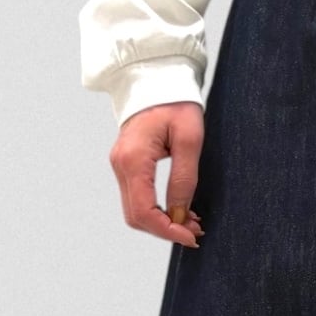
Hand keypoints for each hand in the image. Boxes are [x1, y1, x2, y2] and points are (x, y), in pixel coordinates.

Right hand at [109, 103, 207, 246]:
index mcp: (133, 160)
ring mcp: (120, 165)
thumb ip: (183, 179)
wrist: (157, 78)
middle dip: (165, 230)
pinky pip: (137, 197)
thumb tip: (180, 214)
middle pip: (136, 216)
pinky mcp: (127, 164)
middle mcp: (121, 165)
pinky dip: (157, 210)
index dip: (167, 231)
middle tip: (195, 232)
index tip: (191, 237)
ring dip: (162, 222)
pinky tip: (179, 209)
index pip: (143, 211)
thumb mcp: (189, 140)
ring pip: (135, 210)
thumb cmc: (176, 102)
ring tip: (191, 222)